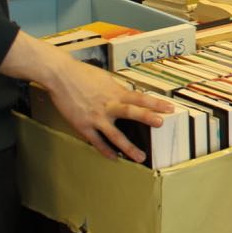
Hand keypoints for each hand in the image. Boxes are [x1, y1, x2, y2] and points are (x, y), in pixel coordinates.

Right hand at [41, 48, 172, 162]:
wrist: (60, 76)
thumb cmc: (83, 74)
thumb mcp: (106, 79)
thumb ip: (118, 90)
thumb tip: (129, 96)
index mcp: (115, 92)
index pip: (140, 97)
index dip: (156, 103)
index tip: (170, 108)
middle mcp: (108, 105)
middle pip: (131, 112)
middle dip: (147, 118)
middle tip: (161, 124)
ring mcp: (96, 117)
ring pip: (115, 135)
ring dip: (129, 147)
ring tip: (140, 157)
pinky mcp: (83, 126)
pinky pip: (97, 141)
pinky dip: (106, 151)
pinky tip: (114, 157)